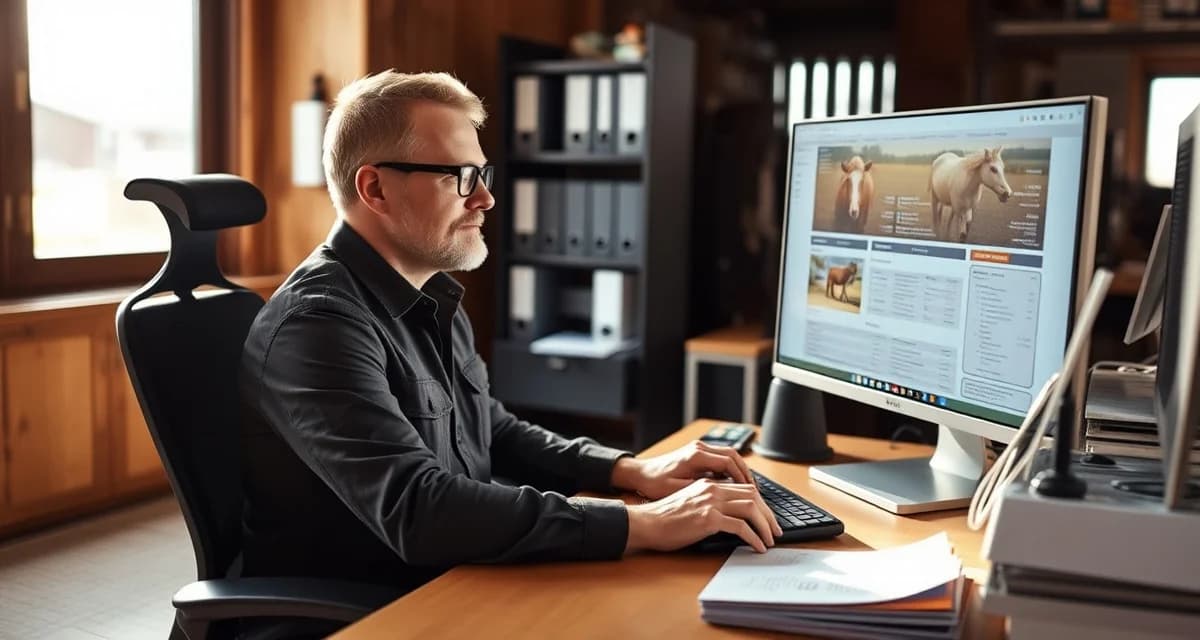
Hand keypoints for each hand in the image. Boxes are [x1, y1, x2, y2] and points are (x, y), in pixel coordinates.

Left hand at [611, 440, 755, 499]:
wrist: (639, 473)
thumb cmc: (654, 483)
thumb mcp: (678, 490)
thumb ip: (702, 490)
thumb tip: (724, 495)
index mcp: (696, 456)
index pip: (729, 463)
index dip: (742, 478)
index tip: (752, 493)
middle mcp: (699, 448)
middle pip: (733, 456)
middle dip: (746, 474)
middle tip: (756, 492)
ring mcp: (698, 449)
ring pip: (728, 456)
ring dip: (740, 471)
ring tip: (749, 489)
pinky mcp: (697, 454)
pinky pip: (720, 459)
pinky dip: (730, 470)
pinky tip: (733, 485)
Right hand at [625, 478, 781, 552]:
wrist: (647, 523)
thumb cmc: (664, 517)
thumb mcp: (690, 502)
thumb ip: (709, 503)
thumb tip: (729, 516)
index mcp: (708, 484)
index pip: (744, 488)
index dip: (760, 503)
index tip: (767, 517)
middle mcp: (712, 489)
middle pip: (753, 496)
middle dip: (768, 514)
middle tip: (775, 530)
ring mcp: (711, 503)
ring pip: (751, 508)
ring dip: (765, 525)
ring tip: (770, 540)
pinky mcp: (708, 519)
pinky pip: (741, 527)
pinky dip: (754, 537)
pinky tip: (757, 546)